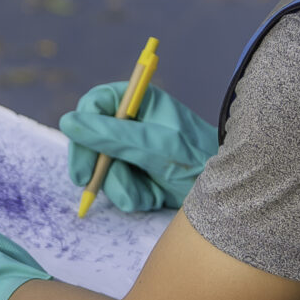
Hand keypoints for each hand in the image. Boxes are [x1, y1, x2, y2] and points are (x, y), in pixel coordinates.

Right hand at [60, 83, 219, 210]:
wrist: (230, 195)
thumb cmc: (200, 161)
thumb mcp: (155, 147)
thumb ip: (111, 135)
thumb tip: (68, 122)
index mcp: (141, 102)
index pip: (97, 103)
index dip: (83, 126)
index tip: (81, 150)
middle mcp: (135, 123)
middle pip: (91, 137)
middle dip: (96, 164)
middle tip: (87, 184)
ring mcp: (135, 150)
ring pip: (102, 167)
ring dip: (120, 185)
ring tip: (148, 192)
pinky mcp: (139, 175)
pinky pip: (117, 186)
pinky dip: (133, 196)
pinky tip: (154, 197)